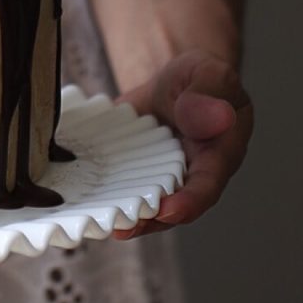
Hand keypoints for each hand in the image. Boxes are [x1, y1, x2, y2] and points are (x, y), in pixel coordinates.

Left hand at [114, 50, 252, 239]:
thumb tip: (219, 116)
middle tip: (124, 227)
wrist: (174, 83)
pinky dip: (104, 194)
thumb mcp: (207, 75)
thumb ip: (209, 95)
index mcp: (219, 154)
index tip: (167, 211)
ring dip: (124, 215)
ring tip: (103, 224)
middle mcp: (191, 173)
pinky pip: (120, 186)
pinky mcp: (134, 171)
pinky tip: (83, 201)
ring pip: (145, 203)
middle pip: (173, 205)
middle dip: (150, 220)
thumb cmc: (199, 79)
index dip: (189, 202)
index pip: (207, 184)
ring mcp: (160, 176)